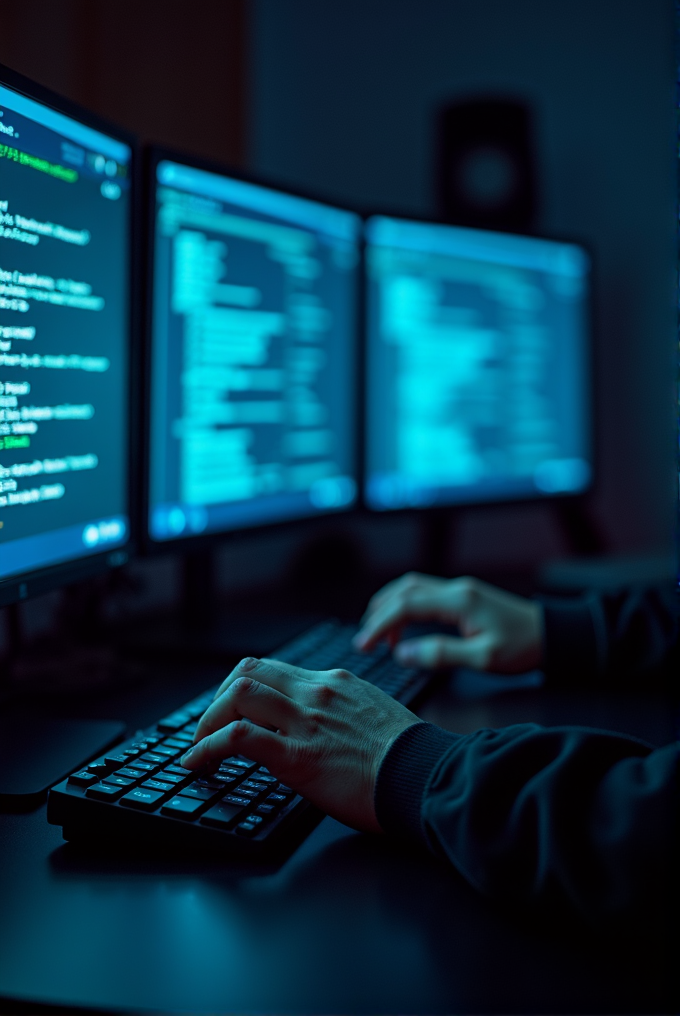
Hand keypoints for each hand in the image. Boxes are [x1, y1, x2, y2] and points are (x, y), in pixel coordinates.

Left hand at [180, 657, 419, 832]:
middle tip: (209, 726)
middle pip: (247, 672)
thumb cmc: (408, 758)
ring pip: (237, 695)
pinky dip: (207, 747)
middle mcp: (316, 692)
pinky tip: (198, 764)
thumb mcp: (372, 715)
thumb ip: (340, 711)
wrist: (427, 778)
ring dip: (207, 721)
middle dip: (218, 699)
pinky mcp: (298, 756)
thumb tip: (316, 725)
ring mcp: (306, 721)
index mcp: (334, 682)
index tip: (231, 709)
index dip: (242, 688)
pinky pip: (238, 737)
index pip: (273, 669)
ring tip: (199, 747)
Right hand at [353, 572, 542, 673]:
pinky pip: (424, 593)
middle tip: (364, 640)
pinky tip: (405, 626)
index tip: (364, 645)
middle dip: (378, 613)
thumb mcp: (483, 658)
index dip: (380, 625)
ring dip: (390, 605)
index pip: (405, 606)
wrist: (553, 635)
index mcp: (458, 601)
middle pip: (403, 589)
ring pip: (412, 587)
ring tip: (378, 632)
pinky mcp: (463, 596)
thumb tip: (403, 654)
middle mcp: (455, 589)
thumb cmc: (523, 648)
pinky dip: (405, 605)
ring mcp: (459, 590)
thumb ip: (440, 655)